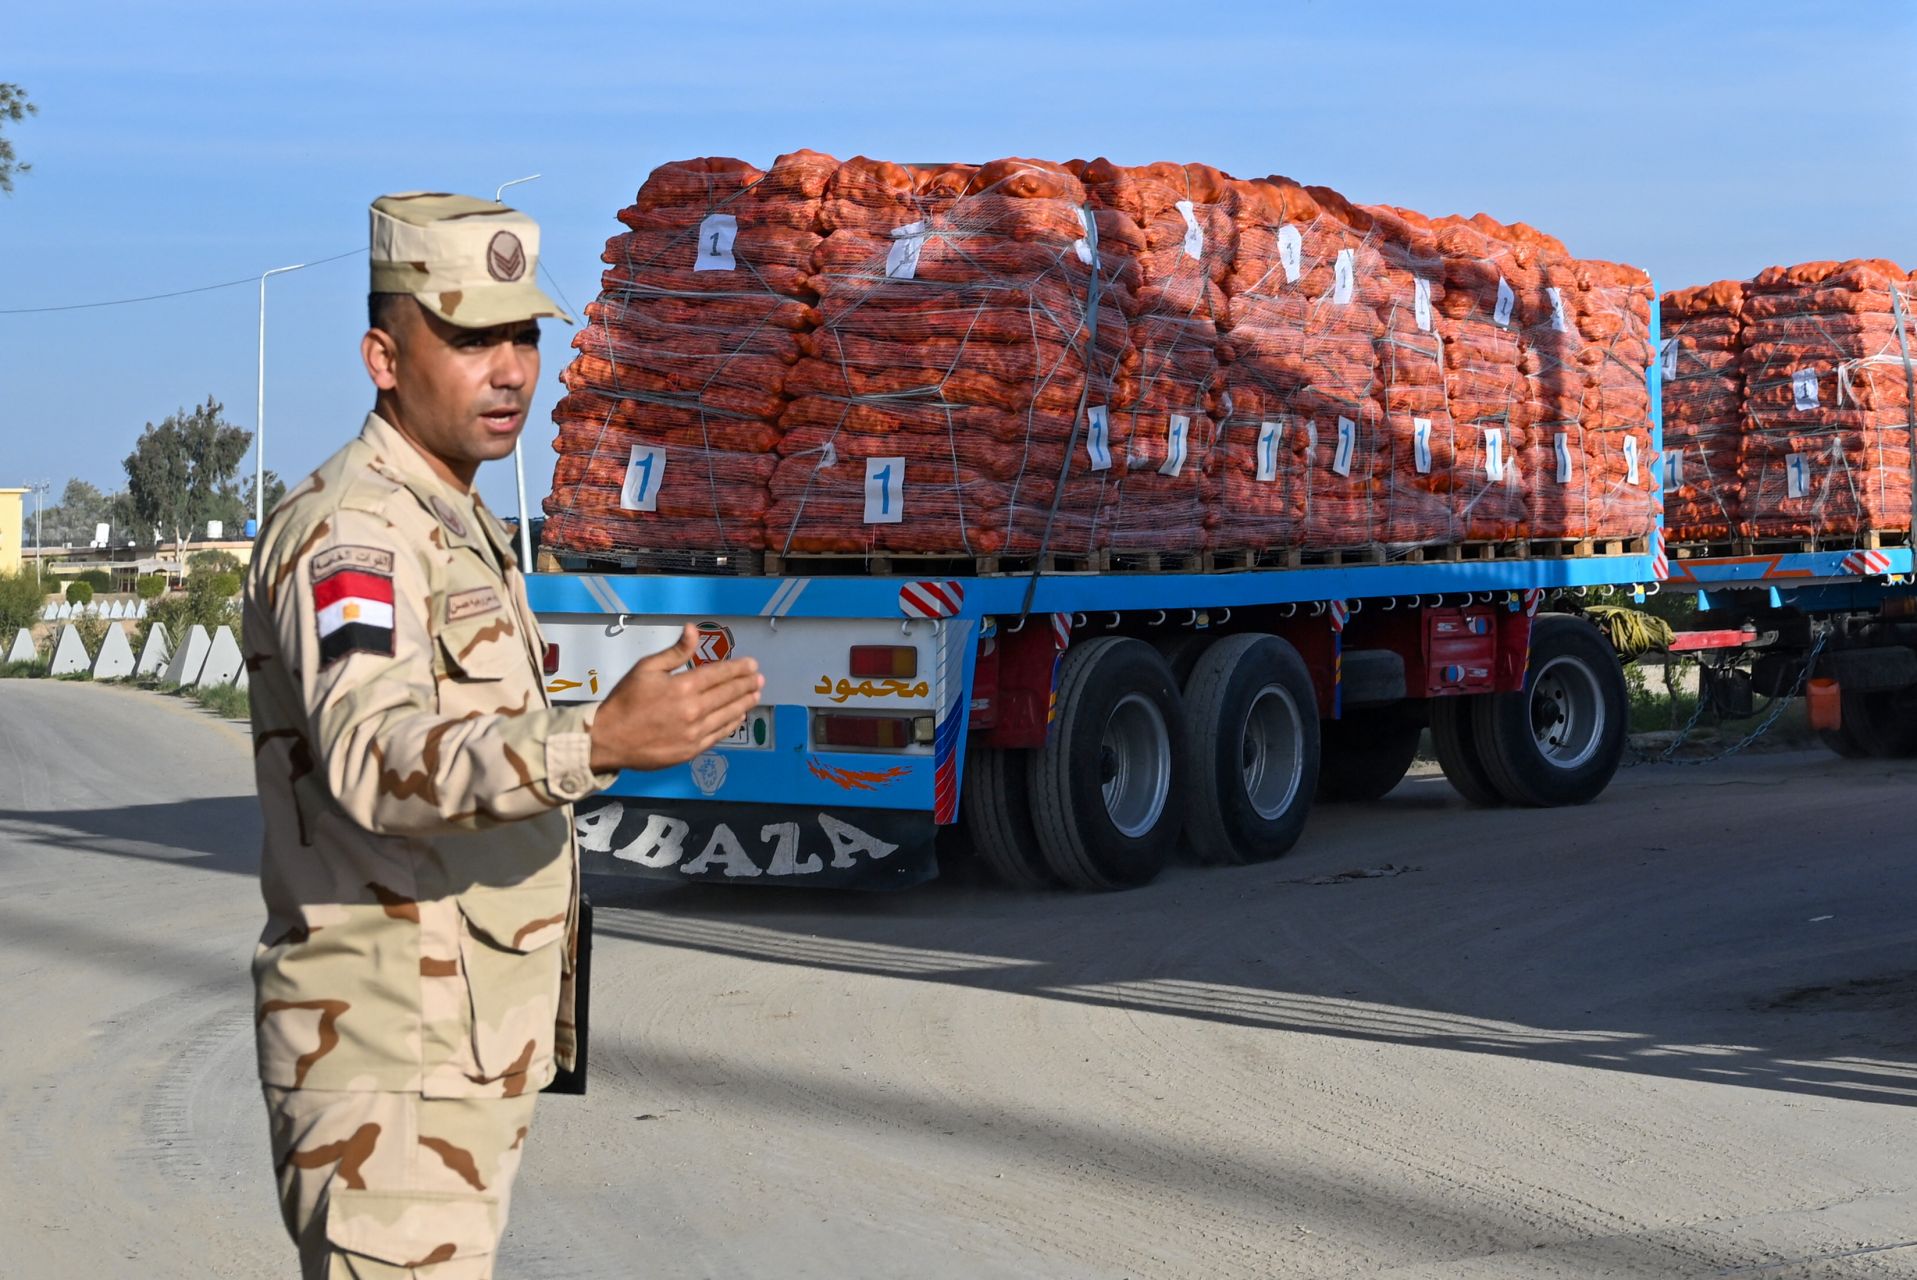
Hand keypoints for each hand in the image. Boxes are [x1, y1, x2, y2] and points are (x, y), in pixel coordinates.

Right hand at [588, 624, 764, 772]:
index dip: (738, 668)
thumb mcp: (646, 668)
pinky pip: (719, 735)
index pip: (719, 674)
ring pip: (728, 715)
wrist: (609, 738)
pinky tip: (739, 717)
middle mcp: (694, 710)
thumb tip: (693, 629)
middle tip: (759, 678)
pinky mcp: (692, 749)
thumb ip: (675, 652)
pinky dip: (732, 724)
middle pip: (728, 694)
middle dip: (746, 684)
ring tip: (755, 695)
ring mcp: (695, 732)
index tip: (752, 664)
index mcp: (683, 686)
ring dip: (744, 703)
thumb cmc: (625, 700)